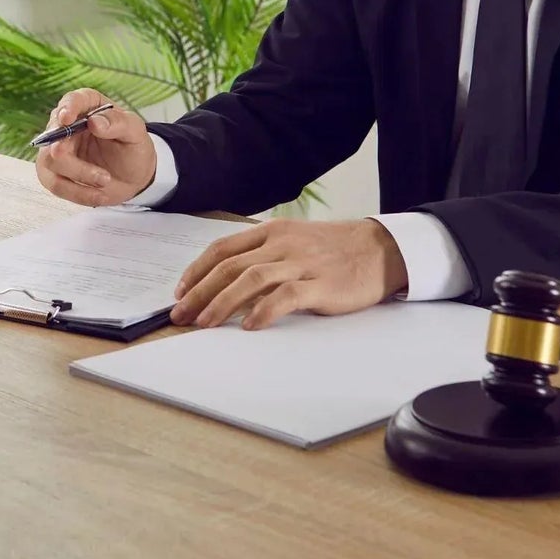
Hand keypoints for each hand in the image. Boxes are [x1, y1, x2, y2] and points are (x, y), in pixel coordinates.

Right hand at [34, 88, 157, 205]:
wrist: (132, 176)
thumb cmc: (132, 148)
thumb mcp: (135, 133)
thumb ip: (118, 123)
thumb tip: (95, 122)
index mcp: (87, 106)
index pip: (71, 100)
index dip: (67, 107)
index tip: (67, 118)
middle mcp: (66, 125)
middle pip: (54, 135)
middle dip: (68, 154)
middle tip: (100, 173)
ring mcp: (56, 150)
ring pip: (50, 162)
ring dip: (79, 175)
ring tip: (105, 181)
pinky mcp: (54, 174)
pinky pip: (56, 184)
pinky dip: (78, 193)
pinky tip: (99, 195)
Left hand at [169, 218, 407, 329]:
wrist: (379, 248)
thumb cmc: (333, 249)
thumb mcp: (292, 241)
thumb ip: (263, 255)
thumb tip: (226, 281)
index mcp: (270, 232)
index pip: (223, 249)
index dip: (197, 270)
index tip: (180, 292)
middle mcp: (281, 244)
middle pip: (230, 266)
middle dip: (200, 291)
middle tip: (181, 314)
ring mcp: (301, 263)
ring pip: (252, 279)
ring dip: (223, 302)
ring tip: (205, 323)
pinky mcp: (321, 284)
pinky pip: (286, 296)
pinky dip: (264, 311)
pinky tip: (249, 326)